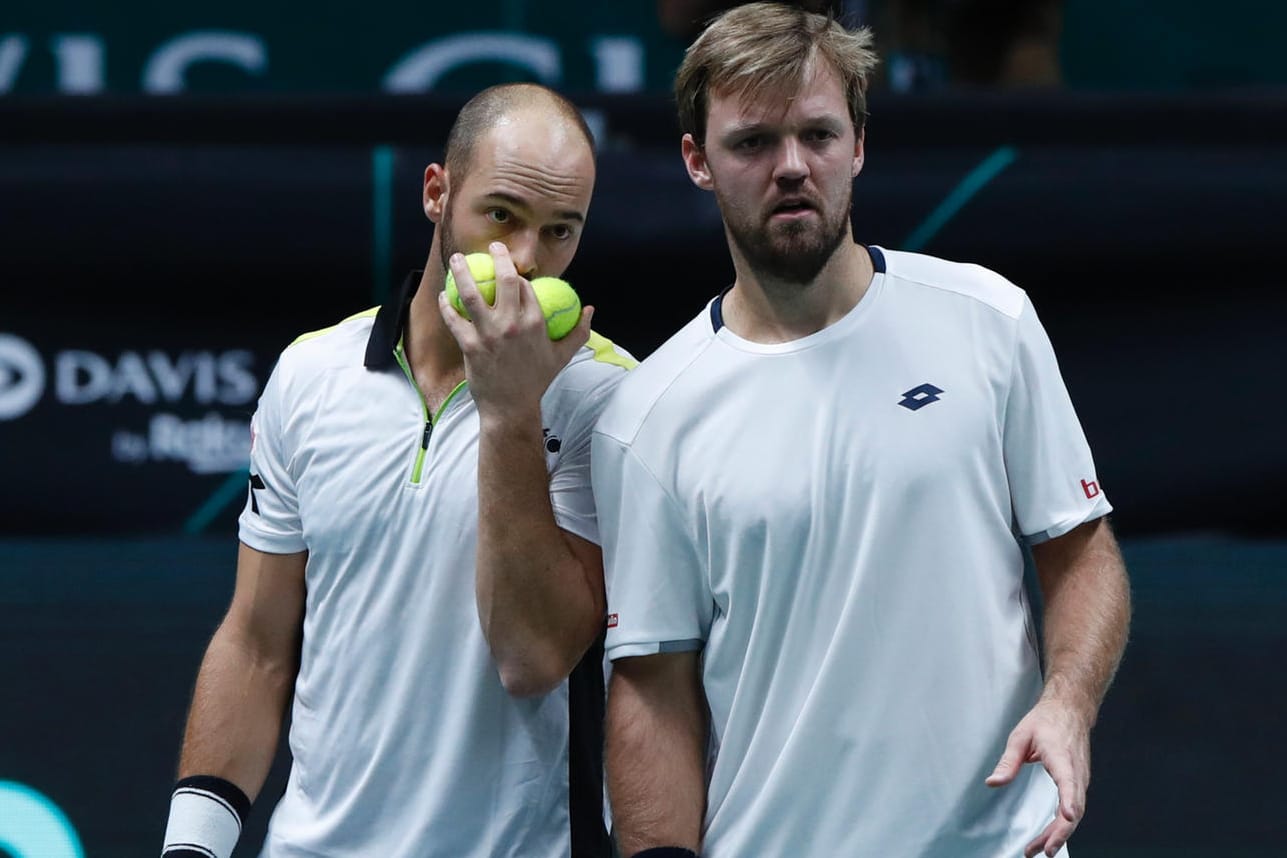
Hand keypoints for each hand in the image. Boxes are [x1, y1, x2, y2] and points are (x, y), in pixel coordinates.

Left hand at [438, 242, 591, 421]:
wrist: (511, 407)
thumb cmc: (537, 380)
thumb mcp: (563, 355)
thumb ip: (579, 330)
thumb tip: (590, 309)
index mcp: (536, 322)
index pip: (526, 286)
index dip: (518, 273)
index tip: (511, 269)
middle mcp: (513, 324)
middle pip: (504, 280)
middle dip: (497, 257)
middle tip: (491, 248)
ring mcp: (489, 334)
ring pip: (472, 294)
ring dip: (462, 272)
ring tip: (457, 259)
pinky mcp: (470, 345)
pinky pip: (455, 318)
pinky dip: (447, 304)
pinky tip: (444, 295)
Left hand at [985, 698, 1090, 857]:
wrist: (1070, 711)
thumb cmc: (1046, 721)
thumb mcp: (1020, 736)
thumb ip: (1008, 761)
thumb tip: (994, 782)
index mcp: (1061, 757)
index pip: (1069, 781)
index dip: (1068, 800)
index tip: (1067, 815)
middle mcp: (1076, 772)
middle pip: (1074, 807)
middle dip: (1060, 832)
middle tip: (1043, 850)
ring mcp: (1080, 779)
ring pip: (1075, 812)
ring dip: (1059, 833)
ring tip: (1039, 849)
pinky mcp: (1078, 784)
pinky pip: (1073, 808)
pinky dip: (1062, 825)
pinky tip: (1049, 836)